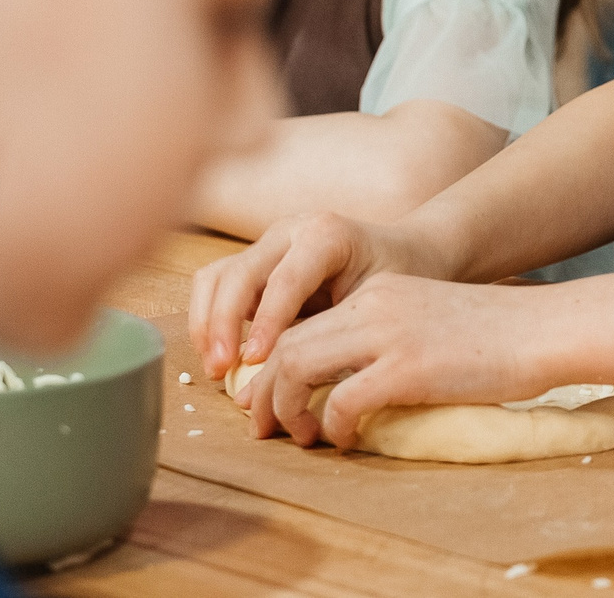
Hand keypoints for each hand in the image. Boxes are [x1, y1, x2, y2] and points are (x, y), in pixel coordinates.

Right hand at [188, 209, 430, 380]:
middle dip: (222, 323)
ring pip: (216, 276)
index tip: (253, 361)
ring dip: (207, 323)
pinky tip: (219, 356)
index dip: (266, 321)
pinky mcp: (255, 263)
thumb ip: (338, 332)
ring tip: (216, 368)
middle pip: (239, 273)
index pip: (285, 279)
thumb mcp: (379, 302)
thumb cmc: (398, 278)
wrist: (406, 252)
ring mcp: (267, 244)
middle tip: (221, 371)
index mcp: (327, 234)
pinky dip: (208, 320)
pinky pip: (217, 286)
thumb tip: (292, 381)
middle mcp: (290, 231)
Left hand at [243, 272, 554, 449]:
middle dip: (263, 392)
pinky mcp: (408, 366)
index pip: (300, 322)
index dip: (273, 365)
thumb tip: (350, 382)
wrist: (546, 328)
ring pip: (298, 366)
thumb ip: (388, 337)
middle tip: (264, 427)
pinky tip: (345, 440)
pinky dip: (332, 425)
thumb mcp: (429, 318)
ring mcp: (389, 333)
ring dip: (287, 409)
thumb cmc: (498, 334)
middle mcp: (374, 304)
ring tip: (299, 436)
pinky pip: (342, 400)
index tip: (269, 398)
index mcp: (380, 292)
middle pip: (286, 344)